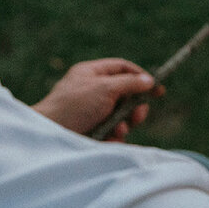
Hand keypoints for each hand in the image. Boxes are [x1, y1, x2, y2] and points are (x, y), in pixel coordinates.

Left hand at [33, 58, 160, 140]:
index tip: (158, 89)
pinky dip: (115, 135)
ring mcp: (92, 110)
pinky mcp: (92, 128)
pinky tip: (110, 139)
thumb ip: (130, 83)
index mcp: (91, 73)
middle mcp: (92, 90)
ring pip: (121, 115)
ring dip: (125, 123)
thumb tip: (150, 80)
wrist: (50, 133)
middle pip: (126, 94)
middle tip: (137, 115)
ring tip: (118, 130)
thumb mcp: (105, 88)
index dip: (141, 76)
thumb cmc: (74, 106)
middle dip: (134, 107)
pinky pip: (112, 130)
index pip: (122, 68)